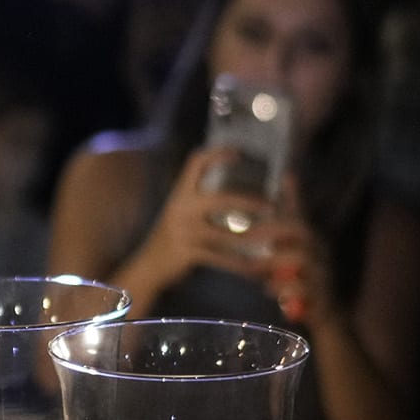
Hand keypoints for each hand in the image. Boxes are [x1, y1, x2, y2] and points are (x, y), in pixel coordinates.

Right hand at [129, 147, 279, 296]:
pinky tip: (253, 266)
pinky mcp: (188, 253)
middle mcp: (181, 208)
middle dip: (249, 202)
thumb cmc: (170, 236)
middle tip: (271, 205)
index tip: (240, 153)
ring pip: (225, 234)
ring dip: (250, 237)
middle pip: (221, 199)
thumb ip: (198, 200)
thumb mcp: (179, 212)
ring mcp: (184, 231)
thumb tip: (230, 189)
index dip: (218, 154)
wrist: (148, 265)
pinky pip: (220, 259)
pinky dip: (238, 264)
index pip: (197, 163)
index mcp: (180, 193)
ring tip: (269, 237)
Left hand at [254, 176, 334, 328]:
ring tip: (252, 268)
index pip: (302, 214)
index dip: (294, 196)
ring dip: (273, 262)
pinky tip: (267, 290)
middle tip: (248, 237)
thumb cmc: (303, 286)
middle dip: (273, 230)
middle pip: (301, 230)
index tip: (285, 177)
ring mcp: (324, 273)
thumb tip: (256, 224)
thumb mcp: (287, 261)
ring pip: (302, 258)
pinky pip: (303, 288)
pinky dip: (283, 288)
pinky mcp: (322, 296)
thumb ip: (276, 241)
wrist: (328, 318)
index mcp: (311, 242)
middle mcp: (321, 252)